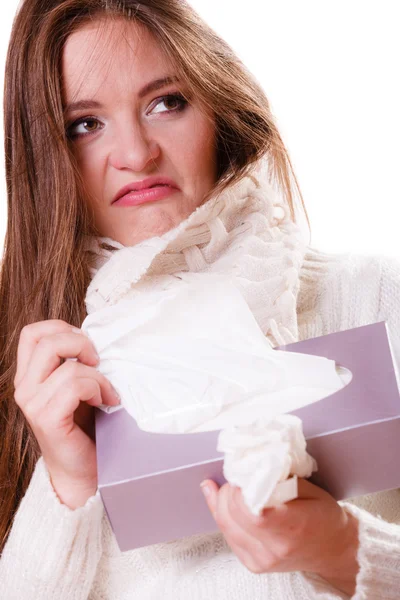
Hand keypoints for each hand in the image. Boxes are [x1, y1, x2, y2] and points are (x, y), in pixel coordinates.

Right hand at [13, 319, 119, 508]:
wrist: (82, 469)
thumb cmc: (84, 425)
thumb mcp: (77, 385)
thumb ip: (75, 362)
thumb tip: (96, 338)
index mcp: (29, 375)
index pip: (33, 333)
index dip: (61, 328)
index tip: (86, 346)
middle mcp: (24, 387)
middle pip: (48, 341)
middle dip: (81, 344)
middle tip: (98, 361)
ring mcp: (32, 404)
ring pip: (70, 367)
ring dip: (98, 377)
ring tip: (107, 392)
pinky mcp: (46, 419)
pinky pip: (76, 386)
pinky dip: (98, 390)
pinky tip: (106, 402)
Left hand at [200, 477, 359, 595]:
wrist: (332, 550)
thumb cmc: (324, 516)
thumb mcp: (311, 489)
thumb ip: (279, 479)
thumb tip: (250, 467)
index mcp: (291, 528)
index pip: (250, 509)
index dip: (239, 488)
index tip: (242, 473)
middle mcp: (274, 549)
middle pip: (231, 515)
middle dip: (229, 490)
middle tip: (235, 476)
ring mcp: (261, 561)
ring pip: (224, 524)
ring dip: (222, 501)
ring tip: (230, 486)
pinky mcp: (253, 564)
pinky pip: (227, 535)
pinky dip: (223, 515)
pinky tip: (222, 500)